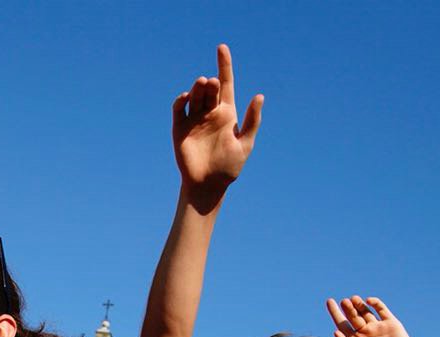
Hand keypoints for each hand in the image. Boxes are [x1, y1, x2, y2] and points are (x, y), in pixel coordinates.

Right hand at [172, 44, 262, 209]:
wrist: (208, 185)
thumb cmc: (229, 168)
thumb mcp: (245, 144)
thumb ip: (252, 121)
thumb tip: (259, 96)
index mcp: (227, 113)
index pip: (226, 83)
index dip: (224, 65)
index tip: (222, 48)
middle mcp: (210, 113)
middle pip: (209, 89)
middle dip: (210, 82)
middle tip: (211, 83)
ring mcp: (195, 120)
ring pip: (195, 95)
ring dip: (197, 88)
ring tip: (202, 84)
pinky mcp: (180, 128)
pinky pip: (179, 109)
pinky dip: (181, 100)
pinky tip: (186, 98)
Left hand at [325, 297, 423, 336]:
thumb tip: (335, 331)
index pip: (342, 323)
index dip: (335, 312)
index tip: (329, 301)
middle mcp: (365, 332)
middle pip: (353, 315)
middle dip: (348, 307)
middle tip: (344, 302)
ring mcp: (377, 327)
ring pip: (365, 310)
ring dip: (359, 304)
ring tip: (353, 299)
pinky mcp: (391, 324)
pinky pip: (381, 309)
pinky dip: (375, 303)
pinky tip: (368, 301)